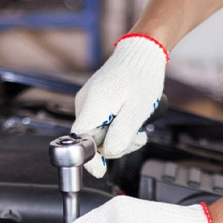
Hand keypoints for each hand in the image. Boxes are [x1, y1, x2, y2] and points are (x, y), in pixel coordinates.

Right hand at [71, 34, 168, 177]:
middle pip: (92, 139)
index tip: (101, 171)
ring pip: (98, 132)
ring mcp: (88, 101)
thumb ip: (121, 135)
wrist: (142, 51)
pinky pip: (100, 122)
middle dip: (115, 146)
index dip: (90, 159)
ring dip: (118, 137)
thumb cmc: (142, 76)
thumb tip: (107, 154)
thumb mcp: (137, 111)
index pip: (80, 141)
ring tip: (137, 130)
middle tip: (137, 139)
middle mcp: (84, 103)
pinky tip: (129, 121)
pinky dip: (115, 126)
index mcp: (93, 105)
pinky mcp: (94, 100)